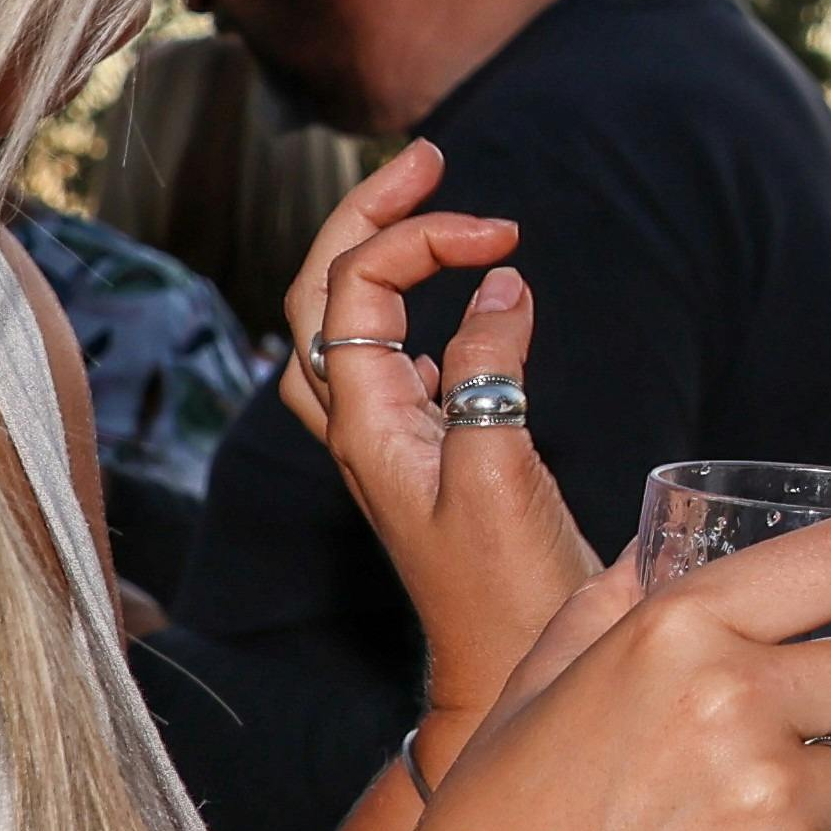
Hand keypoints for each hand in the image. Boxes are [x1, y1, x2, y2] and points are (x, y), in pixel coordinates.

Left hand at [273, 143, 595, 720]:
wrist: (508, 673)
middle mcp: (359, 427)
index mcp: (363, 425)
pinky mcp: (426, 455)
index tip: (504, 233)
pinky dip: (412, 309)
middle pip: (322, 293)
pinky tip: (459, 303)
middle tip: (429, 157)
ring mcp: (387, 441)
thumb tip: (501, 282)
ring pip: (343, 324)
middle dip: (367, 214)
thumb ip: (492, 373)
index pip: (356, 292)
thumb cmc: (504, 593)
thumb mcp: (502, 474)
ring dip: (375, 254)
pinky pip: (390, 360)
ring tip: (432, 202)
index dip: (420, 239)